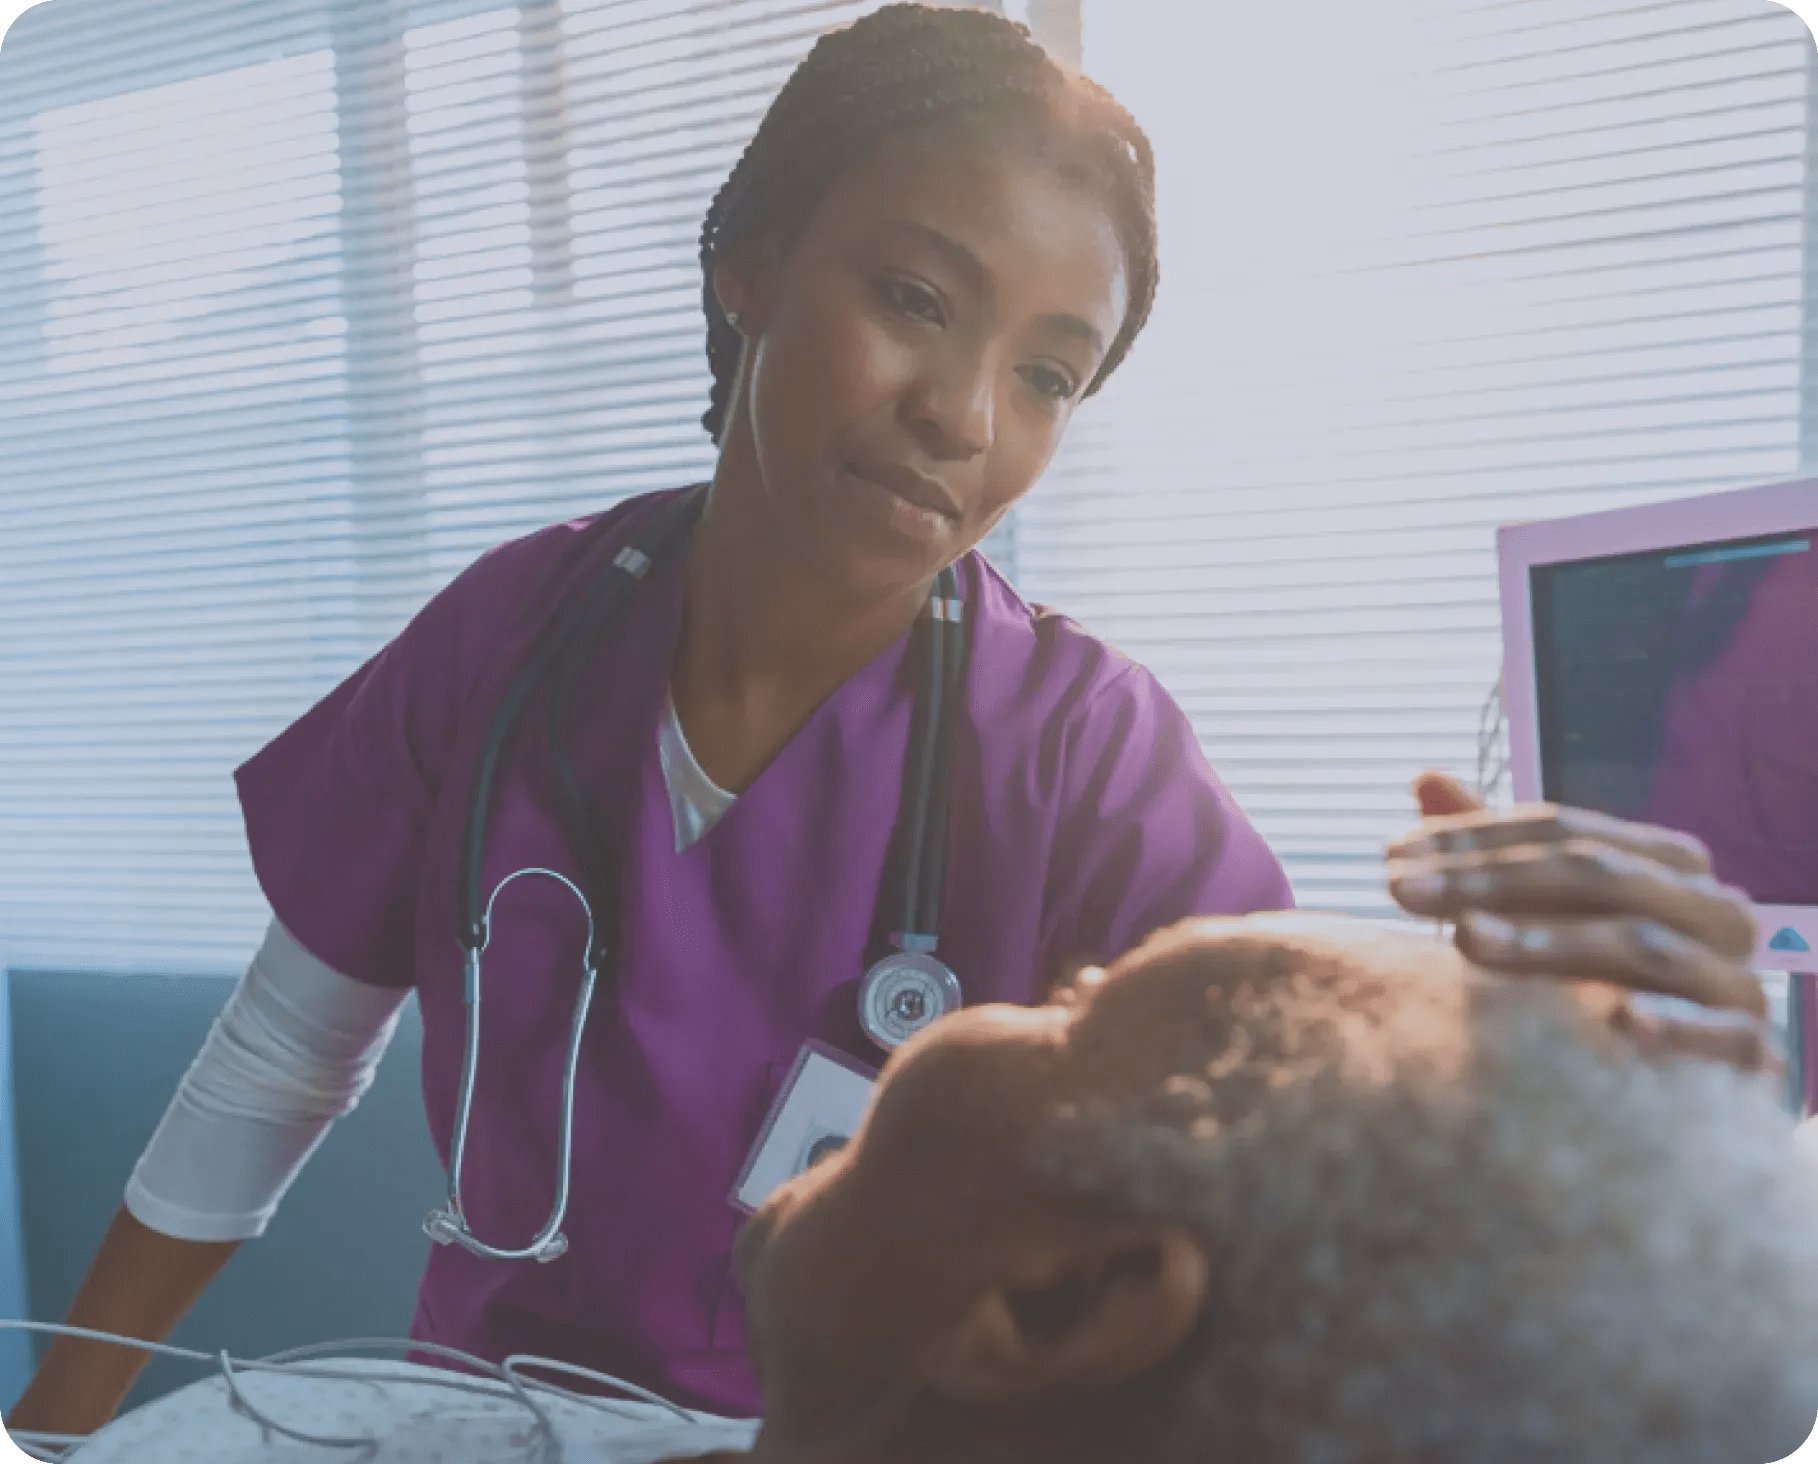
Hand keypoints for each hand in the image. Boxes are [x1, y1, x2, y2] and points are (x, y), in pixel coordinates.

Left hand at [1387, 771, 1778, 1075]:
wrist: (1688, 1096)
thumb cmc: (1599, 987)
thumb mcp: (1542, 914)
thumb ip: (1491, 852)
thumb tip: (1423, 775)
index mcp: (1665, 864)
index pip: (1564, 831)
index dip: (1474, 836)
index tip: (1389, 855)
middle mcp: (1710, 910)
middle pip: (1597, 877)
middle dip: (1491, 880)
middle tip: (1401, 891)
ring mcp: (1734, 980)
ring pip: (1642, 947)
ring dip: (1550, 942)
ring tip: (1465, 939)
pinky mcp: (1752, 1053)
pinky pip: (1724, 1035)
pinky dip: (1675, 1027)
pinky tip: (1621, 1024)